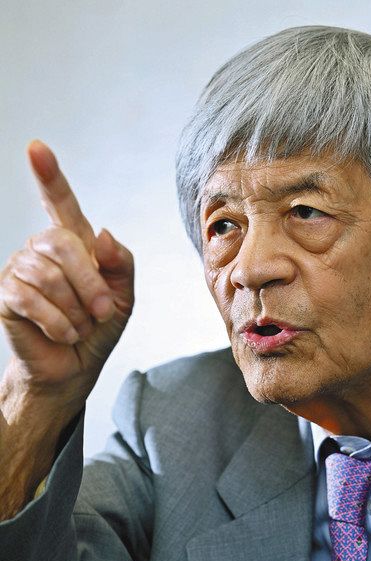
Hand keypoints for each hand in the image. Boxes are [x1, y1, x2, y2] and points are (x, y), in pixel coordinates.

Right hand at [0, 141, 133, 390]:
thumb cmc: (98, 328)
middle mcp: (42, 250)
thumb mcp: (123, 296)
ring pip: (47, 274)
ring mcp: (20, 270)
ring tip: (80, 325)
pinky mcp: (5, 295)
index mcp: (73, 244)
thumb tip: (102, 233)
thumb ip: (121, 263)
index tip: (36, 147)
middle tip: (101, 312)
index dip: (49, 177)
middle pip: (61, 243)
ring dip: (74, 308)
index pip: (60, 204)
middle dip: (89, 283)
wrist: (75, 366)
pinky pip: (30, 298)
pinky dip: (57, 321)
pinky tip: (63, 332)